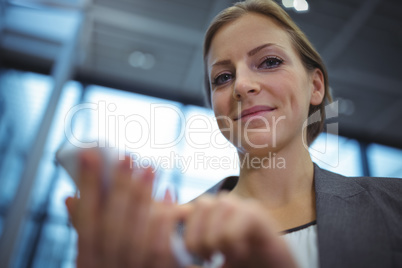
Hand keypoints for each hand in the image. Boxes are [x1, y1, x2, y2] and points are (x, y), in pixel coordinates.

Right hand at [65, 150, 178, 267]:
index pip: (85, 216)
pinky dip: (166, 218)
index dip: (86, 185)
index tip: (89, 155)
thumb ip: (83, 229)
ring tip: (150, 168)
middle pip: (113, 220)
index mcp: (88, 258)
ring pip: (138, 230)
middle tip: (128, 157)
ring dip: (144, 196)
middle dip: (120, 186)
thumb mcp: (91, 256)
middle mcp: (108, 264)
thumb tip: (69, 199)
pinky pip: (164, 244)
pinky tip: (169, 193)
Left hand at [182, 193, 297, 267]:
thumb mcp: (211, 260)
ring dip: (214, 238)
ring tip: (224, 256)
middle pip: (200, 204)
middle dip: (196, 236)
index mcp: (211, 216)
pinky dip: (234, 241)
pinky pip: (240, 216)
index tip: (187, 251)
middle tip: (207, 258)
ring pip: (217, 206)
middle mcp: (226, 207)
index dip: (178, 222)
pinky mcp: (259, 215)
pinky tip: (240, 253)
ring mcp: (244, 208)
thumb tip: (171, 248)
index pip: (186, 206)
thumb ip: (194, 251)